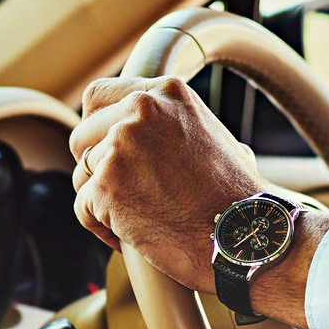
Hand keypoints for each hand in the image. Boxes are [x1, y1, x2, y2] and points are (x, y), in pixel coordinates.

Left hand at [70, 76, 264, 294]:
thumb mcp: (209, 134)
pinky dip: (102, 227)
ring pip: (82, 173)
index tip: (109, 150)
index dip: (98, 128)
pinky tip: (130, 235)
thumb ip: (169, 123)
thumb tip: (138, 129)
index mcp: (165, 93)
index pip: (98, 97)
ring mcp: (121, 147)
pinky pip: (83, 208)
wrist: (246, 235)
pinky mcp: (108, 187)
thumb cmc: (235, 197)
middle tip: (125, 190)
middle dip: (96, 166)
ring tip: (136, 216)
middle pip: (82, 135)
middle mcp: (140, 110)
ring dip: (101, 198)